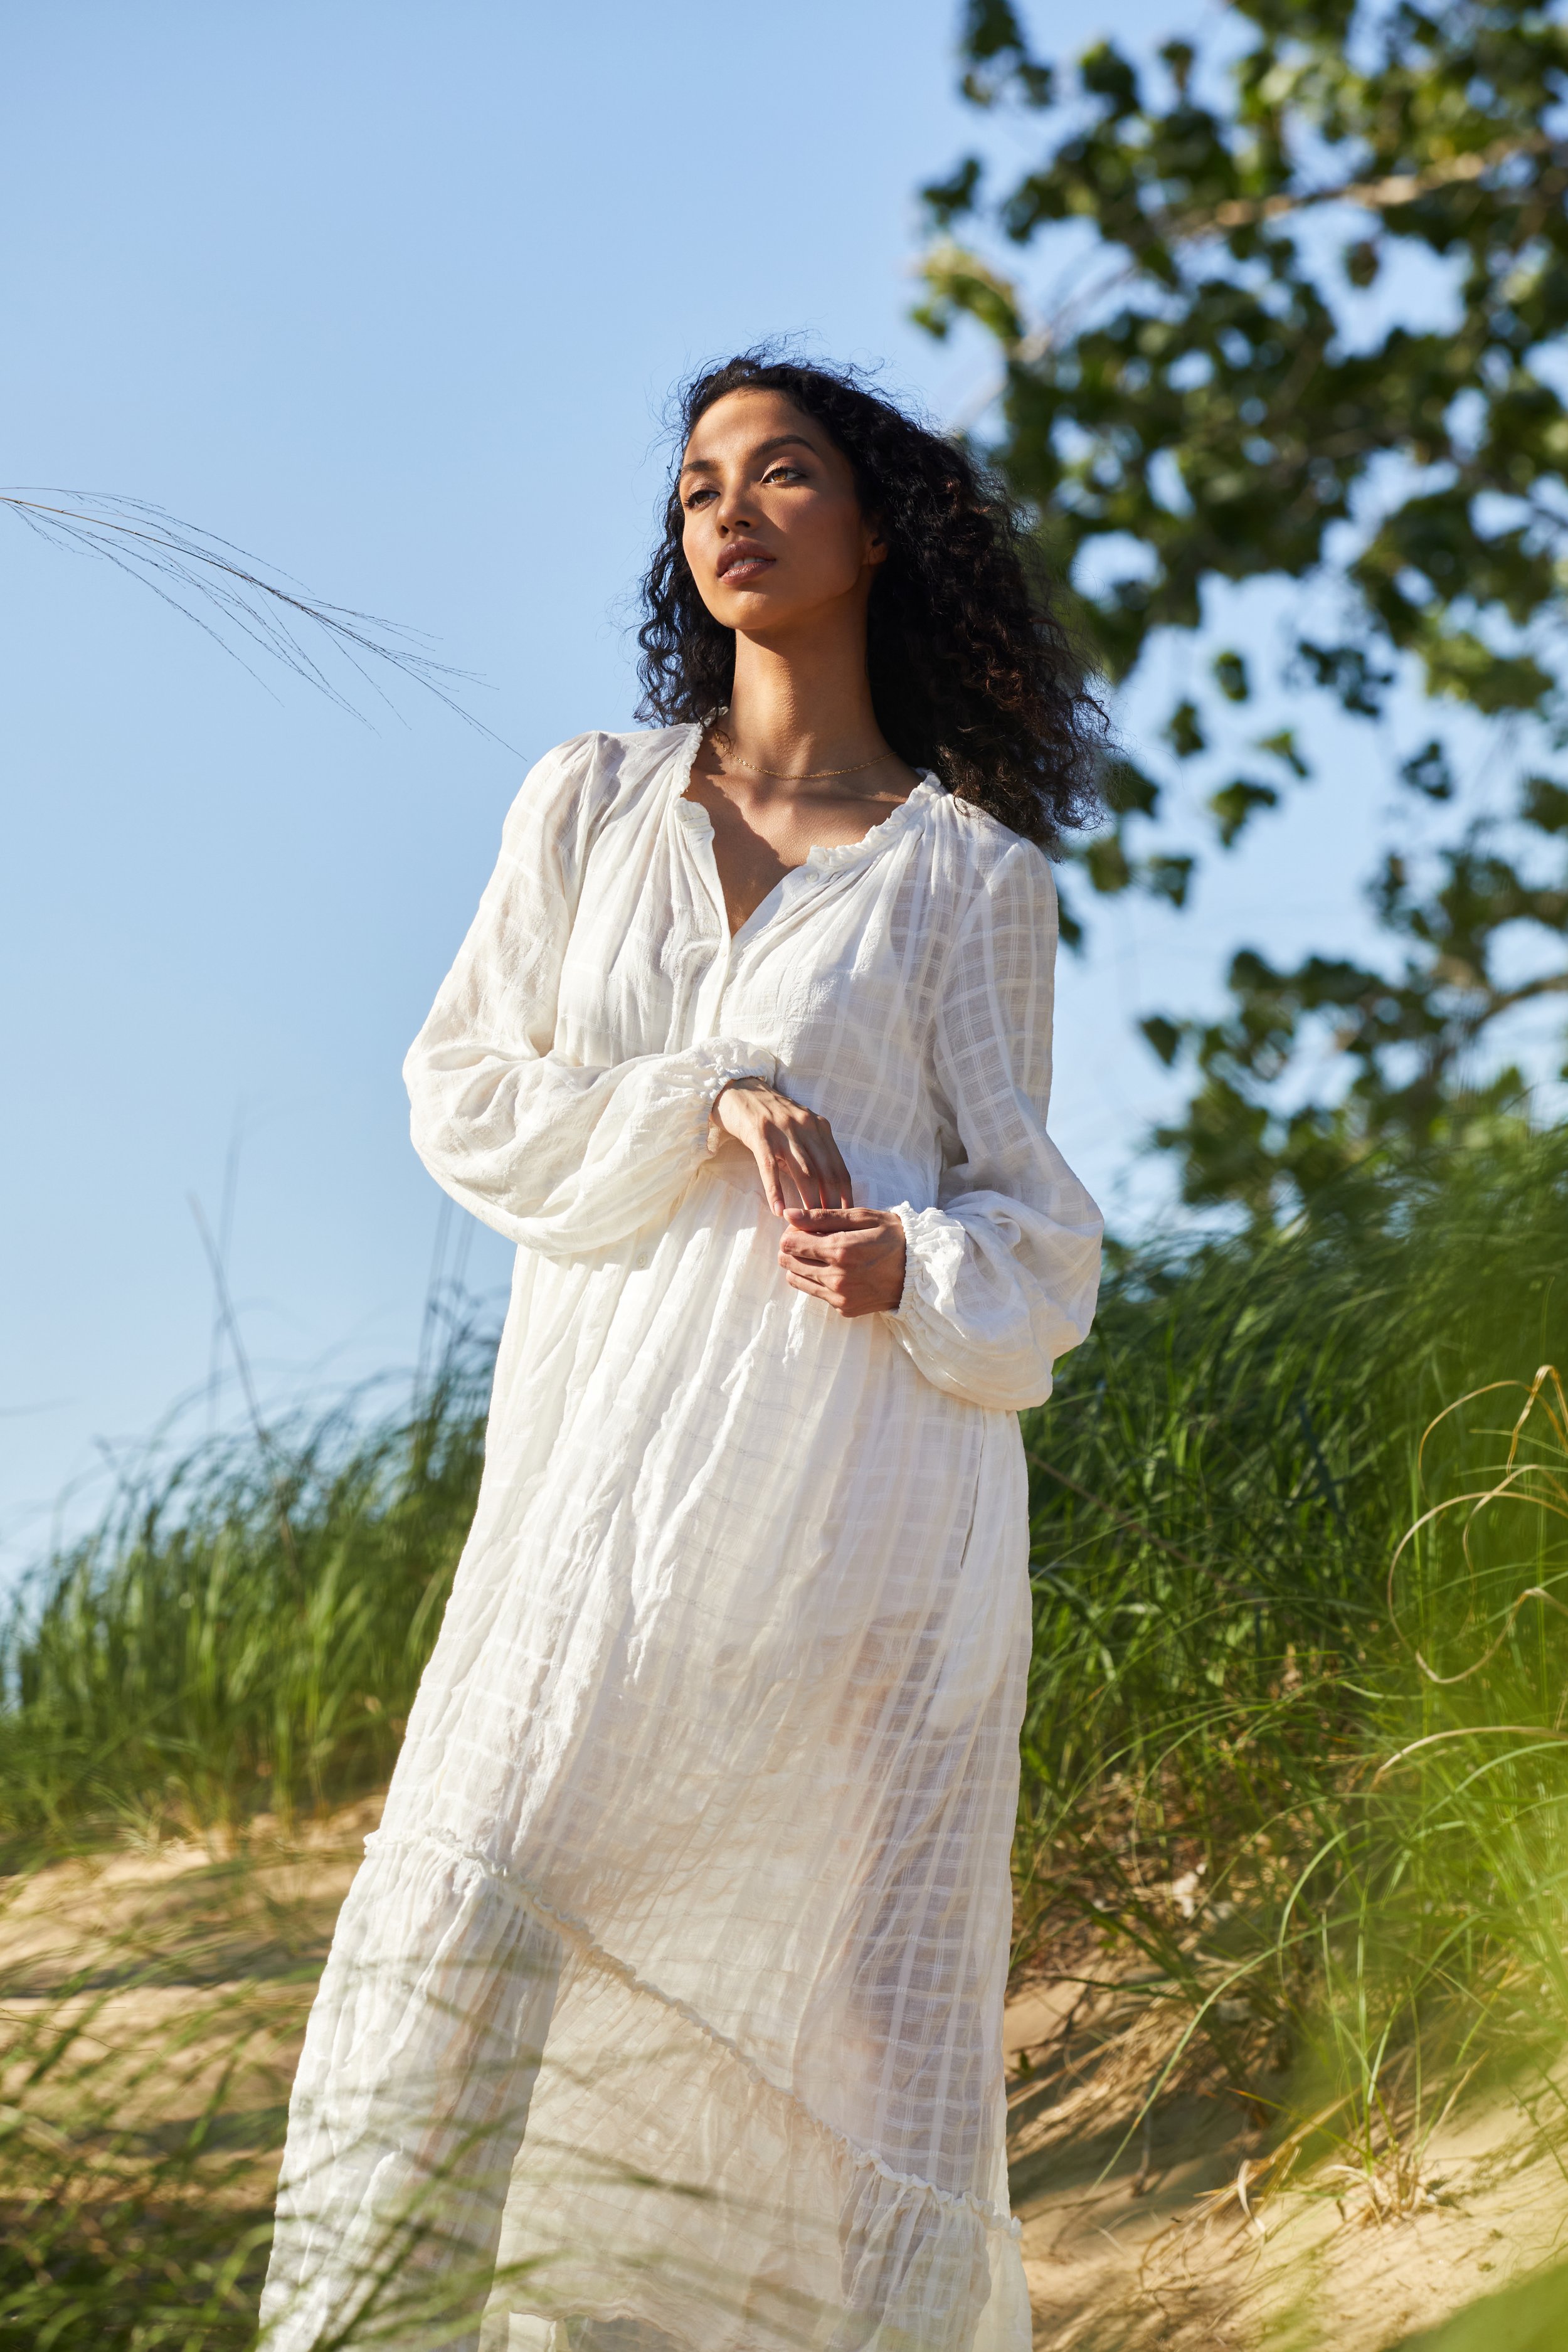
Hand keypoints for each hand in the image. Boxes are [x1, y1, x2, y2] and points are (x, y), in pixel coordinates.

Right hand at [711, 1080, 853, 1214]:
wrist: (738, 1091)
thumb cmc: (770, 1116)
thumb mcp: (798, 1130)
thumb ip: (811, 1153)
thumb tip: (823, 1190)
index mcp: (819, 1127)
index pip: (839, 1167)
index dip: (845, 1195)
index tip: (847, 1218)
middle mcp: (806, 1127)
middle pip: (826, 1173)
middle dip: (830, 1204)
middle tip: (830, 1229)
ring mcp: (783, 1130)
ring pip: (803, 1172)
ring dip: (808, 1202)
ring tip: (809, 1226)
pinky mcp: (760, 1135)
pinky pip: (770, 1167)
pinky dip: (776, 1191)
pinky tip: (779, 1210)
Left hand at [778, 1208, 906, 1318]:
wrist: (922, 1272)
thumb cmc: (894, 1237)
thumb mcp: (863, 1218)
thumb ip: (823, 1217)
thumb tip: (788, 1215)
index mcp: (840, 1250)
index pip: (789, 1244)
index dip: (791, 1232)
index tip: (804, 1228)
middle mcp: (837, 1278)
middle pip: (788, 1263)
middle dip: (793, 1248)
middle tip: (811, 1239)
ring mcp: (840, 1297)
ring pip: (796, 1280)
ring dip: (801, 1265)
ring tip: (822, 1255)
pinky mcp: (844, 1309)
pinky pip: (815, 1293)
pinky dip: (818, 1280)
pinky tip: (837, 1270)